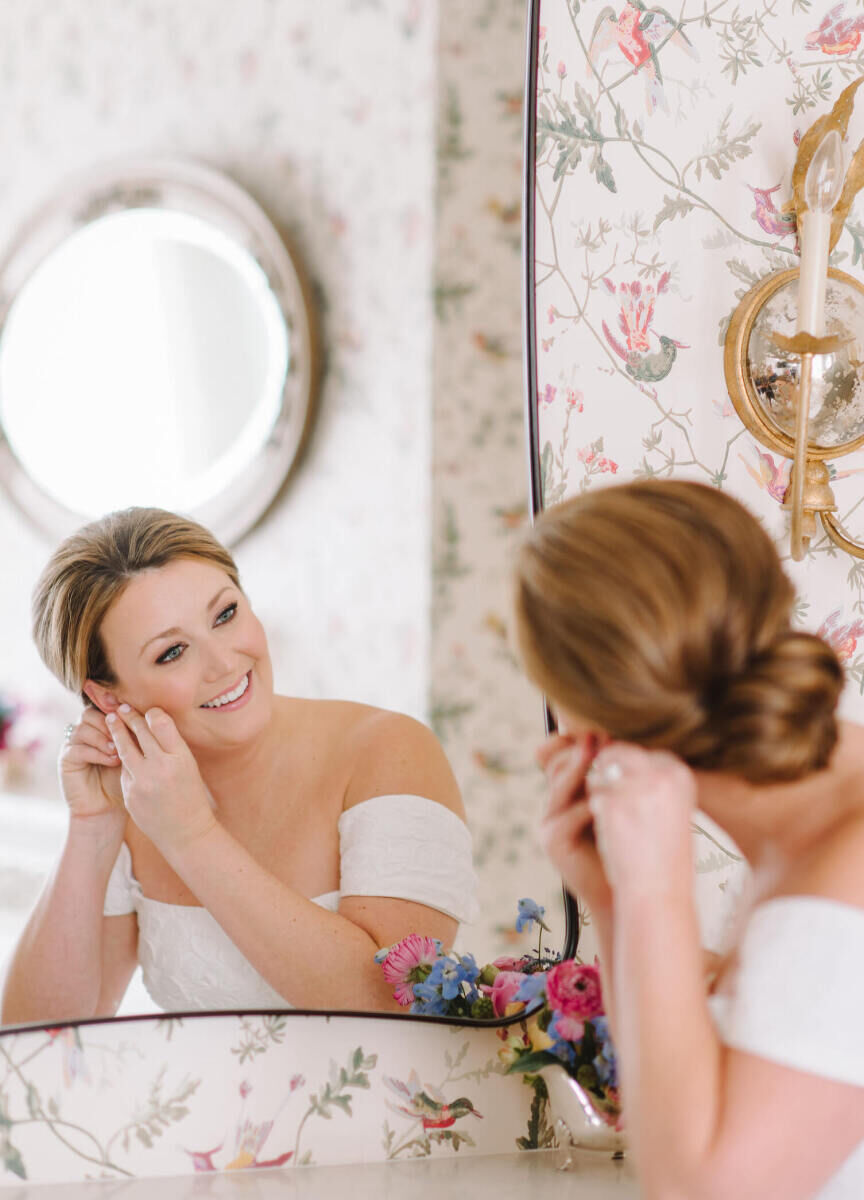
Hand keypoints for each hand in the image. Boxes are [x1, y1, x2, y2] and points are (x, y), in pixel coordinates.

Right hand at [59, 707, 124, 835]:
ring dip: (103, 737)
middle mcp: (85, 733)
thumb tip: (145, 714)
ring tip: (119, 751)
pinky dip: (96, 752)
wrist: (109, 808)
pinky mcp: (66, 759)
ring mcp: (73, 745)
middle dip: (108, 722)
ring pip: (83, 728)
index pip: (103, 708)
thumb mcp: (132, 753)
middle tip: (124, 735)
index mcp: (101, 727)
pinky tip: (111, 760)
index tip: (128, 710)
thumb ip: (132, 734)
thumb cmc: (126, 779)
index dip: (114, 706)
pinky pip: (77, 748)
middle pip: (90, 713)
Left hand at [107, 705, 216, 854]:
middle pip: (139, 732)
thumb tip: (151, 720)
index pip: (160, 723)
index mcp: (180, 758)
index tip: (146, 710)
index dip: (151, 713)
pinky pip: (124, 770)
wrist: (185, 832)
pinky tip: (122, 755)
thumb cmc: (190, 795)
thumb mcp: (188, 766)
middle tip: (121, 707)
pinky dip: (124, 761)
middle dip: (129, 717)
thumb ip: (171, 745)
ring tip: (110, 720)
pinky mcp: (129, 794)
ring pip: (124, 748)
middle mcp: (160, 768)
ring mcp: (142, 782)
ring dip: (117, 732)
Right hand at [536, 732, 613, 916]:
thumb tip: (622, 736)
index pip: (561, 754)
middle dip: (581, 749)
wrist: (627, 893)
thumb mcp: (622, 803)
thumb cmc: (630, 845)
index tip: (602, 729)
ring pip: (561, 783)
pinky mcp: (554, 841)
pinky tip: (611, 797)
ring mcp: (548, 824)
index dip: (577, 740)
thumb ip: (617, 775)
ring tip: (605, 755)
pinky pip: (571, 813)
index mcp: (566, 795)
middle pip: (557, 763)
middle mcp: (552, 806)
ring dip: (585, 768)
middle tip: (603, 736)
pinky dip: (592, 803)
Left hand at [586, 743, 696, 898]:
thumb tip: (615, 758)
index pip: (644, 753)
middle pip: (618, 753)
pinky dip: (593, 812)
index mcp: (679, 774)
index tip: (626, 789)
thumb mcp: (670, 810)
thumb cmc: (665, 857)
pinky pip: (591, 796)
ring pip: (599, 772)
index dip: (628, 770)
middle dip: (607, 772)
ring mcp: (634, 786)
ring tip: (613, 819)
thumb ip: (650, 782)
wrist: (659, 893)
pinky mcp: (611, 802)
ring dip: (598, 792)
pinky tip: (607, 831)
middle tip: (609, 799)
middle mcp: (659, 773)